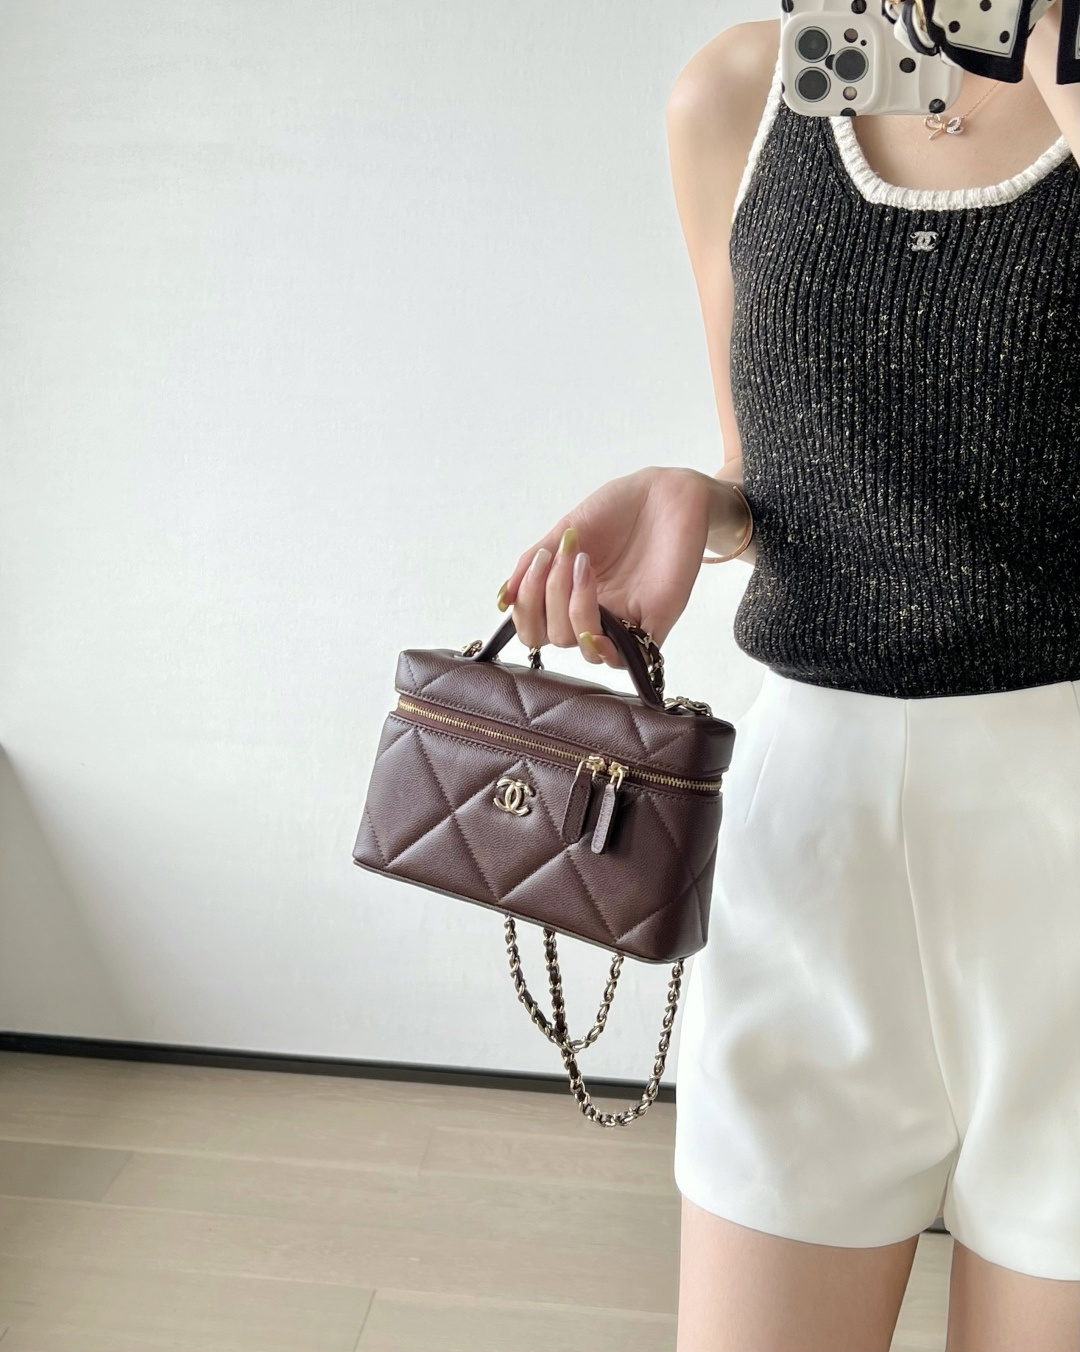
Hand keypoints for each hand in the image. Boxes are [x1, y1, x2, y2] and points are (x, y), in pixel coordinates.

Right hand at [495, 465, 719, 668]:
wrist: (665, 491)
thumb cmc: (619, 508)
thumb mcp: (566, 529)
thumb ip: (533, 563)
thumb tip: (504, 599)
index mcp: (568, 594)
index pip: (534, 627)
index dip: (525, 607)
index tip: (537, 562)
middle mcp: (594, 612)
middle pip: (555, 639)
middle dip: (548, 597)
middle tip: (563, 556)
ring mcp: (624, 619)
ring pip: (588, 650)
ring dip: (574, 610)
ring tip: (582, 563)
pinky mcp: (656, 620)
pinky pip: (632, 659)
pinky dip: (609, 650)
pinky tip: (597, 625)